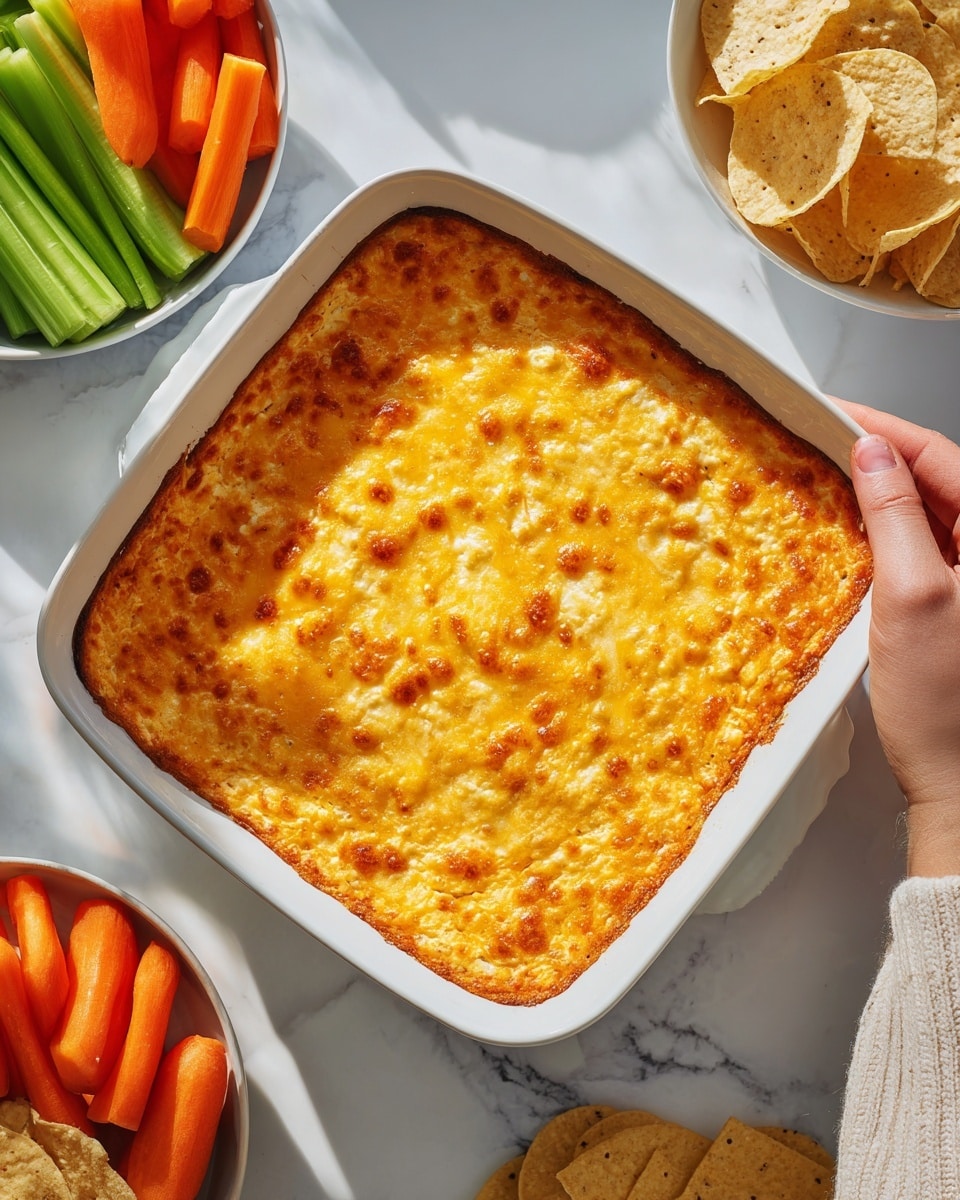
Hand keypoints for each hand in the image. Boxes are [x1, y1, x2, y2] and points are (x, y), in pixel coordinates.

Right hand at [835, 400, 959, 876]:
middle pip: (937, 478)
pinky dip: (886, 530)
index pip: (943, 457)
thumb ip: (893, 516)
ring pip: (928, 511)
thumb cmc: (944, 704)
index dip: (885, 429)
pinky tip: (852, 527)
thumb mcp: (912, 596)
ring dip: (880, 491)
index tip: (834, 410)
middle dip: (878, 454)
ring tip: (826, 472)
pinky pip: (922, 546)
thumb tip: (871, 453)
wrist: (959, 781)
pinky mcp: (955, 603)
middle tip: (819, 435)